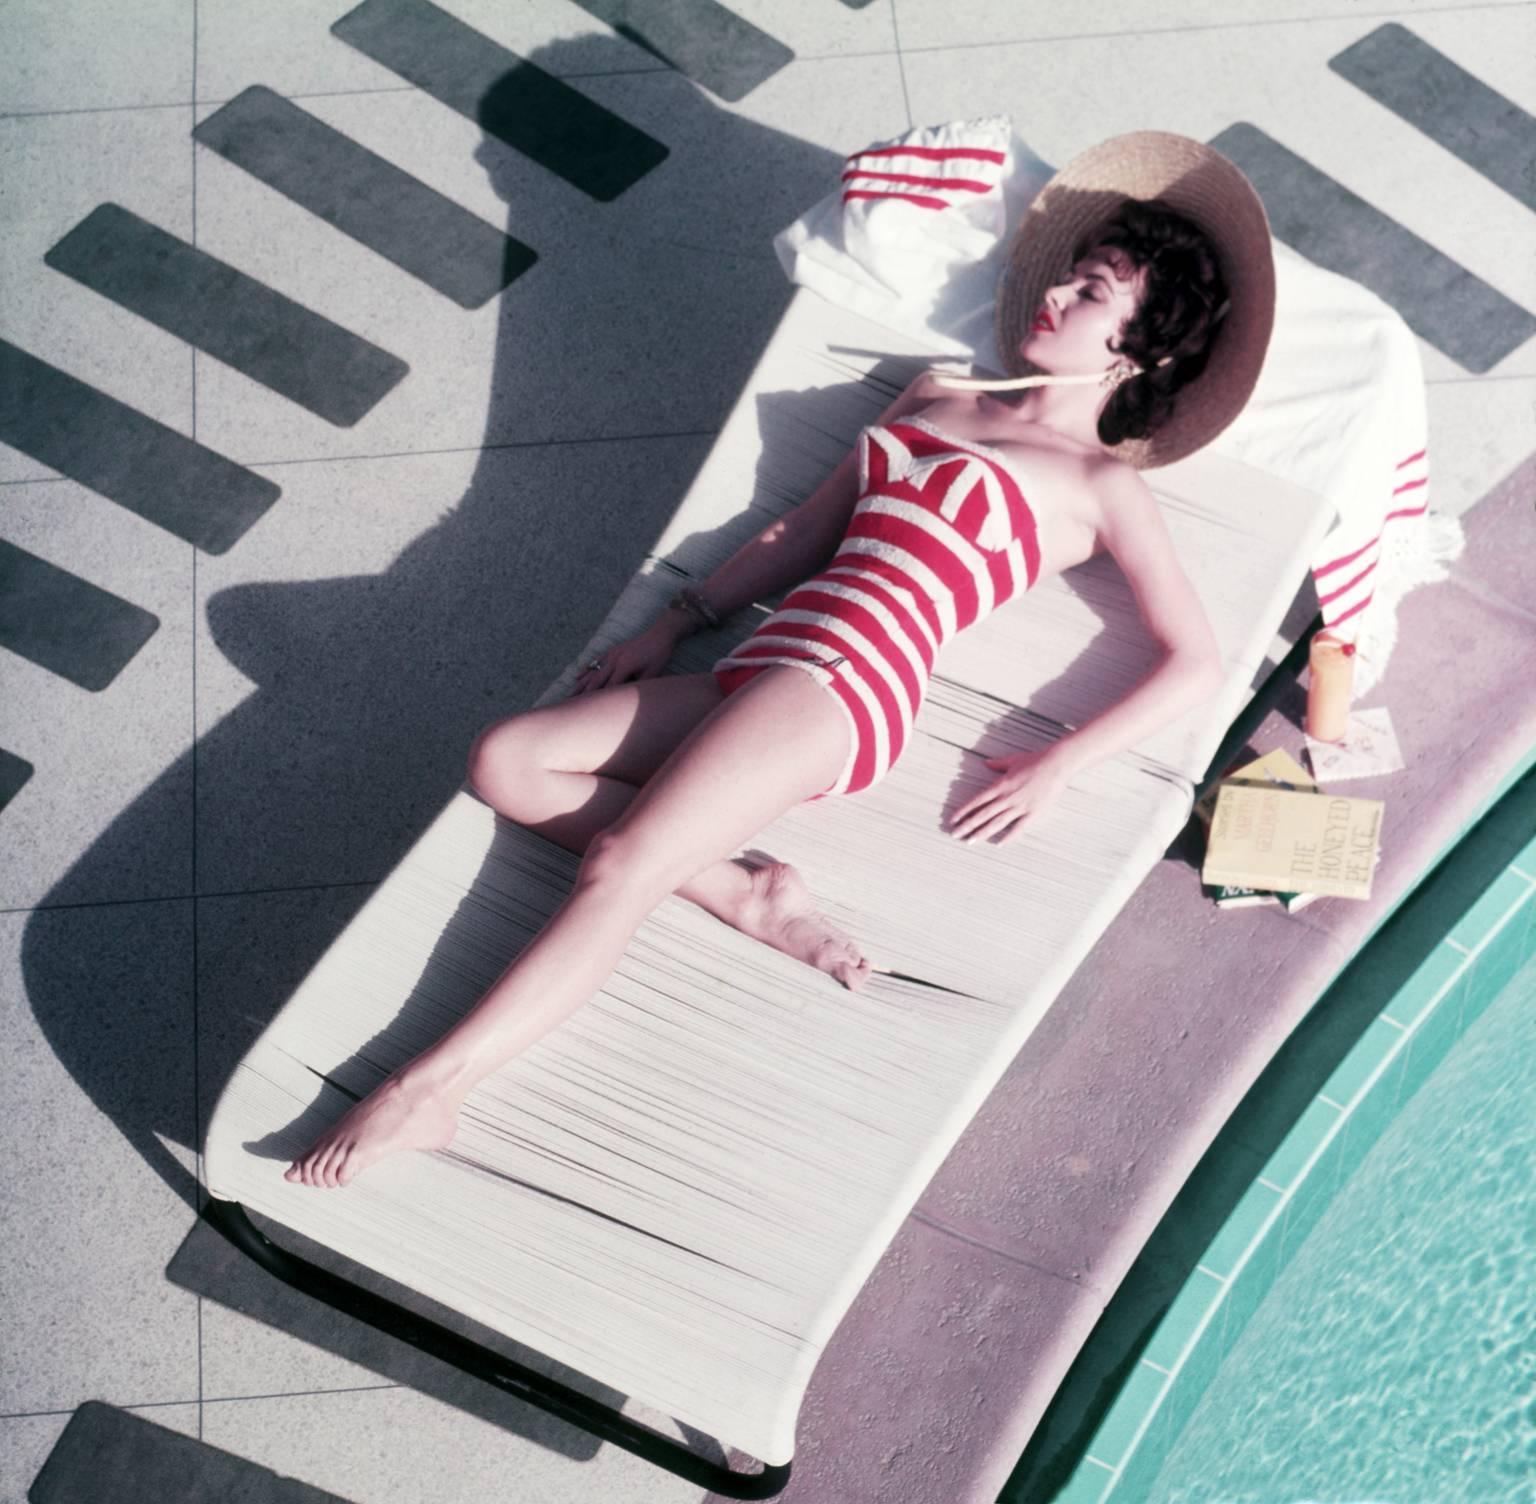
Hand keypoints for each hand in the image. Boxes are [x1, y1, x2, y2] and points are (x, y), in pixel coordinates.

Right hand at [568, 622, 678, 696]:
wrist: (660, 634)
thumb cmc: (659, 656)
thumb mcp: (653, 674)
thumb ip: (639, 686)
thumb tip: (627, 701)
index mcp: (625, 666)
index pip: (609, 688)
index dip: (598, 701)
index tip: (588, 714)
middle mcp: (615, 660)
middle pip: (596, 681)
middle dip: (583, 696)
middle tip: (570, 707)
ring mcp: (612, 654)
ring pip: (593, 672)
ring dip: (580, 684)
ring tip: (569, 695)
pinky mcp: (613, 651)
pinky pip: (596, 662)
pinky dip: (586, 670)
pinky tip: (577, 677)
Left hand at [948, 747, 1072, 843]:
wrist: (1056, 765)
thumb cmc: (1034, 760)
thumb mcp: (1012, 761)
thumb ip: (997, 765)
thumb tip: (985, 763)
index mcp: (1000, 785)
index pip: (977, 801)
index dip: (964, 811)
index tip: (953, 820)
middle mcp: (1007, 798)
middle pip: (983, 814)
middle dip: (968, 825)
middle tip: (955, 835)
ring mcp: (1020, 806)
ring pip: (997, 823)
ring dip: (982, 833)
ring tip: (970, 841)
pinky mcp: (1033, 813)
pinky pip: (1019, 828)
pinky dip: (1009, 837)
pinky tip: (999, 844)